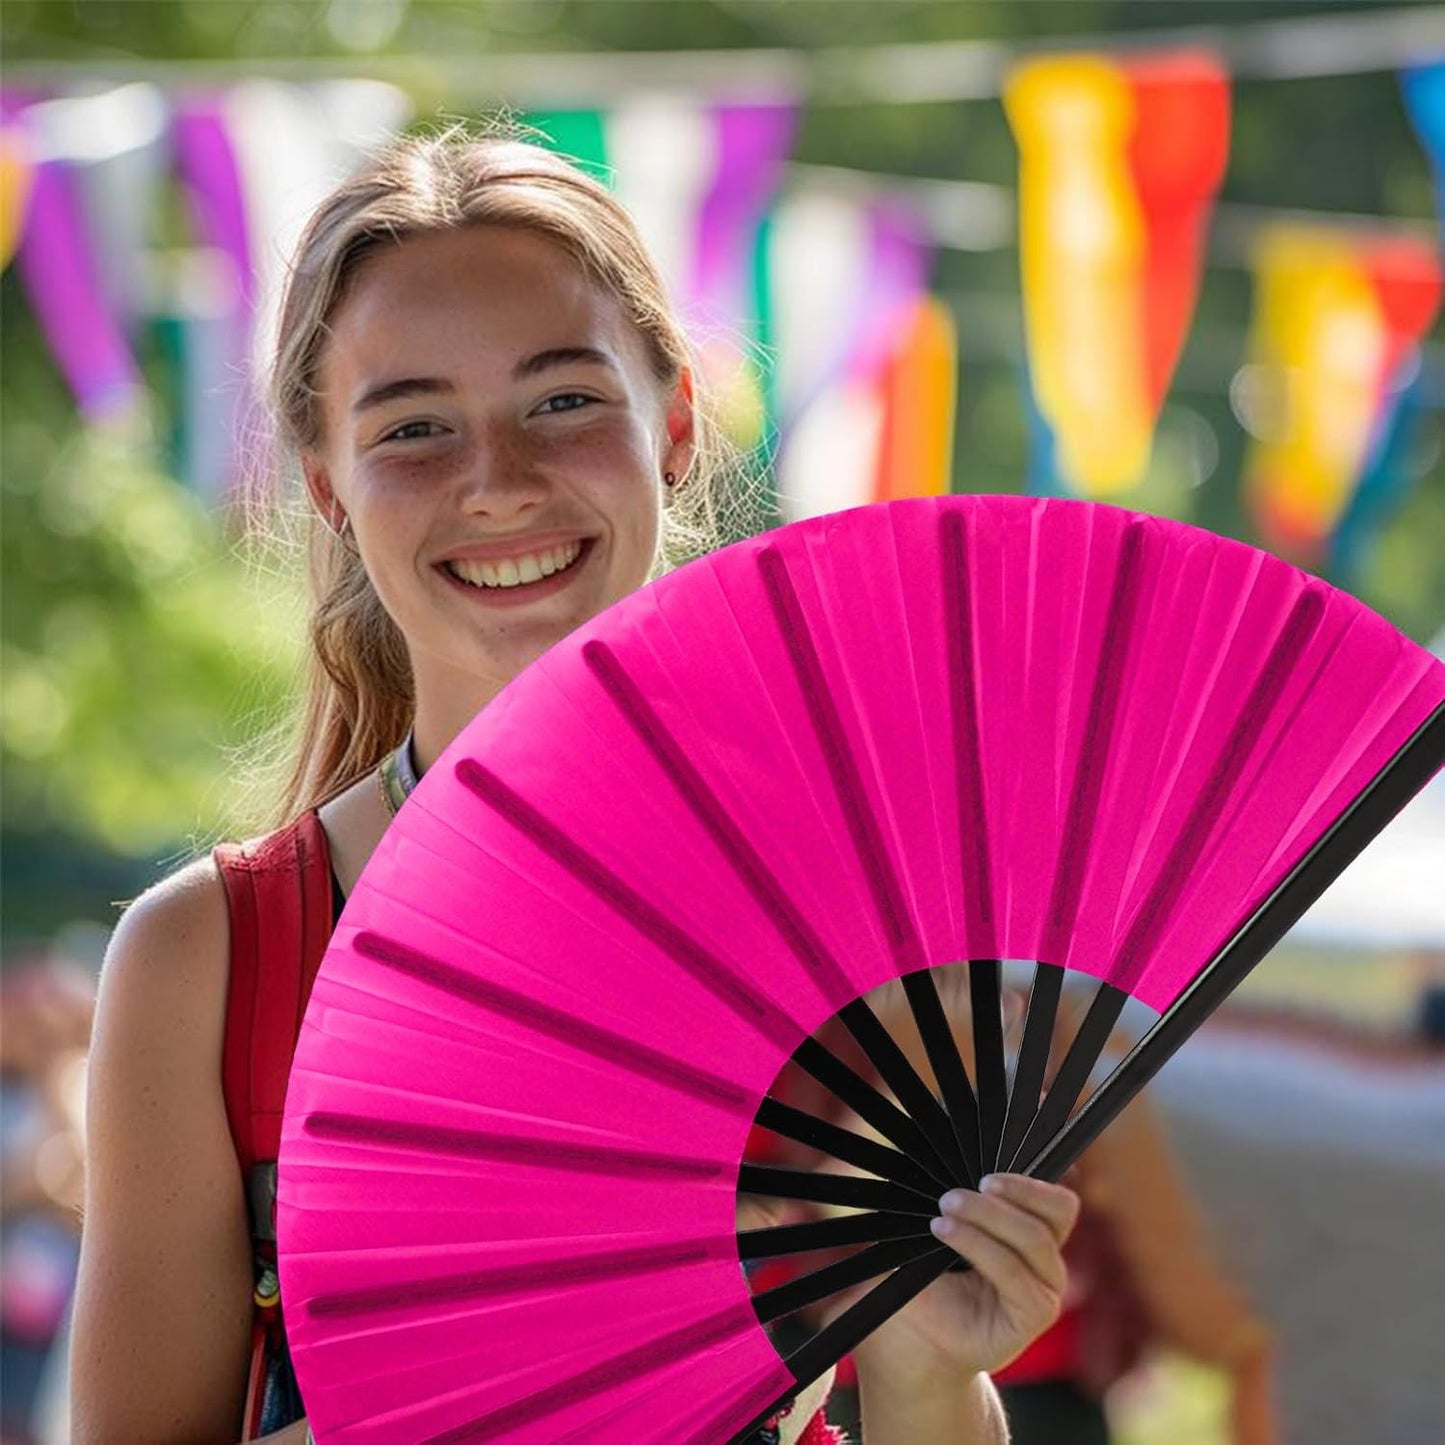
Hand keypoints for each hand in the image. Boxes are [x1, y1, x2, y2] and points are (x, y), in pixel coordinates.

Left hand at [849, 1172, 1079, 1383]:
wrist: (917, 1331)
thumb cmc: (929, 1271)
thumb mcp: (942, 1224)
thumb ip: (958, 1195)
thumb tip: (944, 1150)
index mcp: (1034, 1229)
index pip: (1058, 1199)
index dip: (1034, 1179)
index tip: (988, 1170)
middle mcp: (1048, 1257)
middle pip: (1059, 1209)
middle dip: (1015, 1189)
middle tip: (964, 1187)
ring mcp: (1045, 1287)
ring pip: (1035, 1237)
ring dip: (988, 1215)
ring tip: (946, 1208)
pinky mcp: (1033, 1314)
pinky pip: (1014, 1271)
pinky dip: (978, 1244)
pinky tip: (946, 1231)